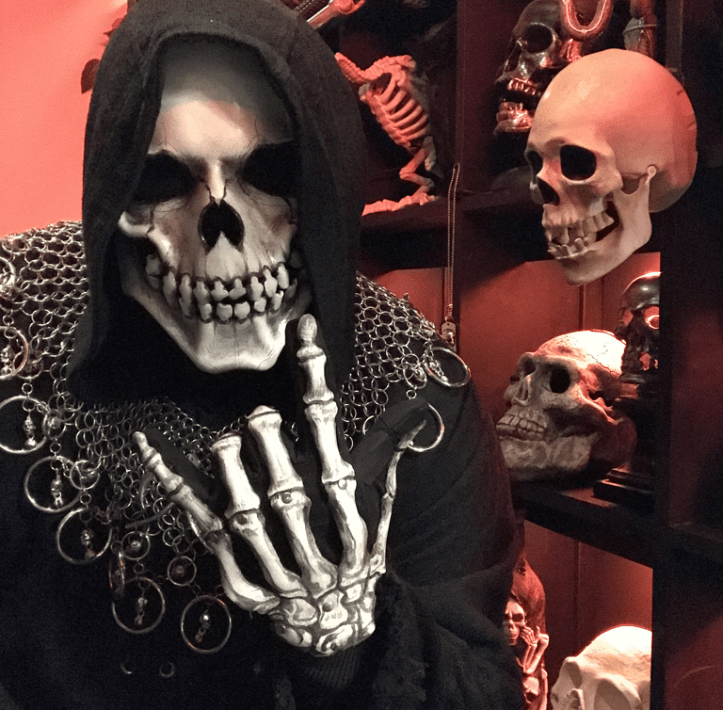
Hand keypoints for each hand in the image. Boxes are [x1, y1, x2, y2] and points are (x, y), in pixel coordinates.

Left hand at [133, 314, 422, 656]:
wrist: (336, 623)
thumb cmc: (357, 554)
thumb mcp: (379, 507)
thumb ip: (389, 455)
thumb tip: (419, 411)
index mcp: (346, 506)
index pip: (332, 434)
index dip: (316, 379)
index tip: (303, 332)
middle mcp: (312, 532)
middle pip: (286, 480)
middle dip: (270, 440)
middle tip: (262, 421)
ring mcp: (275, 561)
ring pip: (245, 511)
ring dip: (231, 471)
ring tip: (229, 445)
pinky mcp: (244, 580)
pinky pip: (202, 529)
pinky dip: (173, 486)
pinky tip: (149, 446)